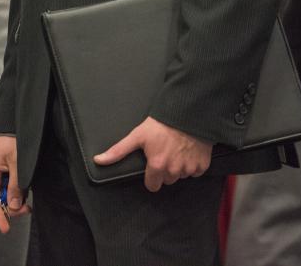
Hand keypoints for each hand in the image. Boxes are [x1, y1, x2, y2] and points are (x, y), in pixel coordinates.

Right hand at [0, 135, 29, 233]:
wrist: (15, 126)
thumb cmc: (14, 141)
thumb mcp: (17, 163)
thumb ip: (16, 185)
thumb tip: (13, 206)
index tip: (5, 229)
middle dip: (12, 207)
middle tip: (27, 208)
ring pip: (5, 195)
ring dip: (16, 200)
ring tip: (27, 200)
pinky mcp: (4, 172)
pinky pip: (9, 188)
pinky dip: (17, 192)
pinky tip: (25, 191)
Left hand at [94, 116, 212, 191]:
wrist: (186, 114)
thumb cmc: (159, 125)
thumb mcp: (136, 136)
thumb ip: (118, 151)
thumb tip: (98, 160)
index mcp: (157, 166)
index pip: (152, 186)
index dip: (150, 176)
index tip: (151, 165)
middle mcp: (174, 171)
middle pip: (167, 180)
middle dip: (164, 170)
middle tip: (163, 153)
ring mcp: (190, 169)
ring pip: (181, 176)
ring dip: (178, 167)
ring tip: (175, 150)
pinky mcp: (203, 165)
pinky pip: (196, 172)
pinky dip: (192, 164)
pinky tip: (187, 151)